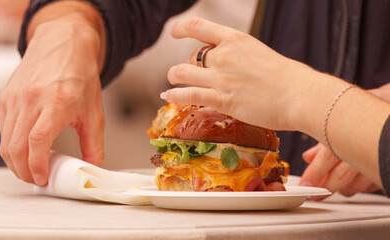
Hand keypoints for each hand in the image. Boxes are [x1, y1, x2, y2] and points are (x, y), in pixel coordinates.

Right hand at [0, 18, 104, 185]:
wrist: (64, 46)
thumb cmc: (80, 76)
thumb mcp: (95, 112)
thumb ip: (94, 144)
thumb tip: (92, 168)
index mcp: (56, 102)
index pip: (37, 141)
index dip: (37, 165)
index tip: (43, 178)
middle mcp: (31, 99)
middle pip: (16, 146)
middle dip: (25, 171)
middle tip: (38, 179)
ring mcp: (14, 98)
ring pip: (6, 140)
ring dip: (16, 161)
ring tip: (32, 168)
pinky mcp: (5, 97)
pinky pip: (4, 129)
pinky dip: (12, 145)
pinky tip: (26, 150)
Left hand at [161, 17, 314, 130]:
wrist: (299, 96)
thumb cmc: (290, 78)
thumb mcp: (262, 56)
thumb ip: (243, 59)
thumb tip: (237, 67)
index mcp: (236, 40)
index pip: (199, 27)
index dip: (182, 28)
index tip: (174, 32)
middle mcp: (224, 56)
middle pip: (192, 56)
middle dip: (187, 64)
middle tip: (188, 72)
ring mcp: (220, 78)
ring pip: (182, 72)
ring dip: (173, 76)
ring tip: (171, 81)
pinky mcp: (221, 99)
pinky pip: (188, 95)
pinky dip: (174, 95)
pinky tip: (166, 96)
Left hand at [298, 85, 389, 199]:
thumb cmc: (363, 110)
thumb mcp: (341, 119)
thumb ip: (324, 139)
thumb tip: (307, 157)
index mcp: (350, 129)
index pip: (329, 154)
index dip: (316, 171)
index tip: (306, 183)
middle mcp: (367, 142)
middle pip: (344, 173)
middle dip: (327, 186)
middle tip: (316, 193)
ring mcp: (379, 154)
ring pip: (360, 183)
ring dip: (345, 188)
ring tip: (334, 188)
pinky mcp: (387, 165)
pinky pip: (374, 182)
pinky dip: (362, 185)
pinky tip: (354, 183)